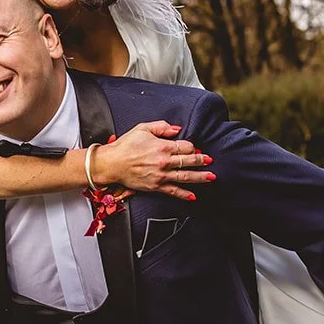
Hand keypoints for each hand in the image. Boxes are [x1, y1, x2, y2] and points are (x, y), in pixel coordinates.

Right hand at [90, 121, 214, 200]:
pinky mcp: (156, 186)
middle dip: (201, 160)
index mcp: (162, 146)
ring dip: (200, 177)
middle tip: (209, 160)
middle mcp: (164, 162)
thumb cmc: (125, 146)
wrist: (111, 164)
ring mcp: (161, 175)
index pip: (185, 146)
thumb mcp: (142, 129)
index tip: (195, 147)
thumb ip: (161, 126)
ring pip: (186, 177)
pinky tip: (193, 196)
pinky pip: (173, 191)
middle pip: (189, 161)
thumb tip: (177, 129)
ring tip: (211, 177)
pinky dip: (184, 194)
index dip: (192, 146)